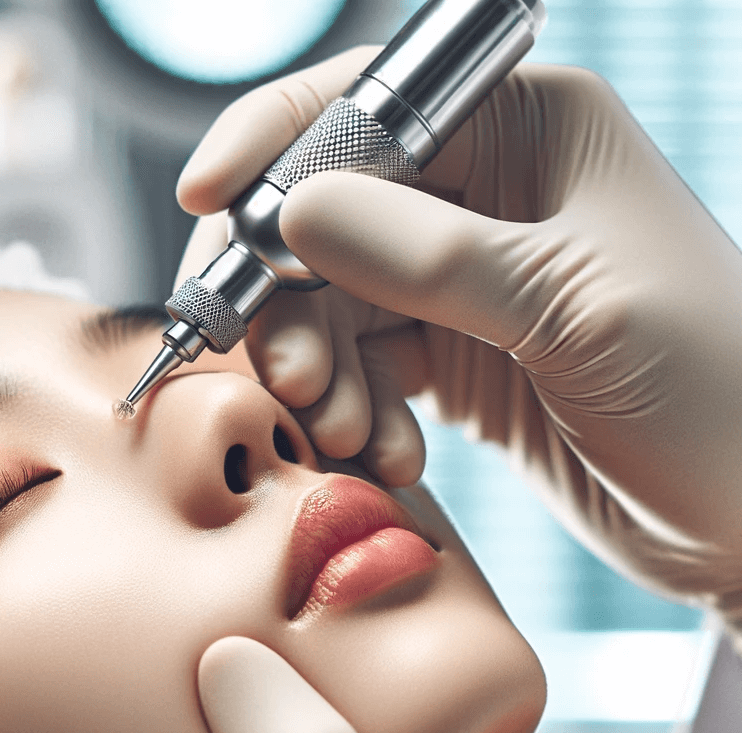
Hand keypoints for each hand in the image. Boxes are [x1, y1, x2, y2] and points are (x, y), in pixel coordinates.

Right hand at [178, 52, 741, 622]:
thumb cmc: (712, 386)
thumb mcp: (567, 305)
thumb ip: (423, 254)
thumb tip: (290, 210)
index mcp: (526, 134)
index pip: (364, 110)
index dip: (273, 148)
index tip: (207, 201)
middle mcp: (484, 197)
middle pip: (325, 220)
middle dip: (290, 299)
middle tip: (292, 377)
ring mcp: (464, 282)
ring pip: (334, 306)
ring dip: (324, 374)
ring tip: (350, 433)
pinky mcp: (456, 358)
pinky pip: (365, 370)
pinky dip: (359, 414)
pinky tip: (394, 456)